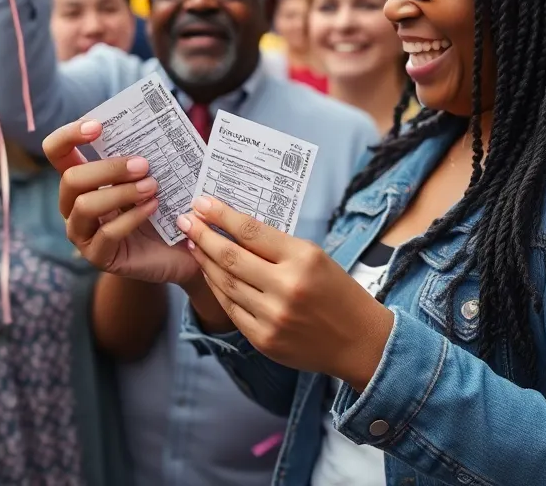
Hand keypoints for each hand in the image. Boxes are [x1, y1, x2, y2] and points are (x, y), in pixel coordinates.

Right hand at [42, 119, 198, 285]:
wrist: (182, 247)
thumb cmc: (163, 205)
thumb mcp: (151, 175)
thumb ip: (142, 155)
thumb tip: (151, 125)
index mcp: (81, 179)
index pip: (57, 152)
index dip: (68, 135)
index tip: (97, 126)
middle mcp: (73, 205)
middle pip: (71, 178)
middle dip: (108, 168)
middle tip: (143, 164)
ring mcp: (81, 233)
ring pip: (85, 205)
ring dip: (121, 192)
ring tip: (151, 186)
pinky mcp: (97, 255)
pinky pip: (107, 233)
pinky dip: (132, 217)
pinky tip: (153, 207)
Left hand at [177, 196, 393, 390]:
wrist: (360, 342)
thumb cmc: (339, 292)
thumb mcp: (315, 257)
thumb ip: (276, 246)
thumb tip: (234, 229)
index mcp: (303, 259)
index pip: (251, 231)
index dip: (221, 215)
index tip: (202, 202)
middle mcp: (286, 287)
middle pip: (231, 257)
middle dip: (202, 235)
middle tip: (186, 220)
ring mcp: (272, 316)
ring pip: (225, 283)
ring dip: (204, 261)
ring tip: (192, 244)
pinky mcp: (263, 339)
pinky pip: (230, 308)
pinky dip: (216, 288)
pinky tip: (208, 273)